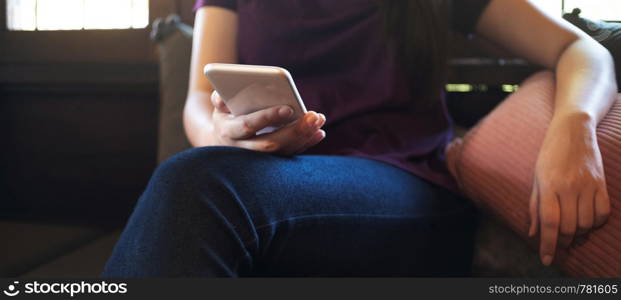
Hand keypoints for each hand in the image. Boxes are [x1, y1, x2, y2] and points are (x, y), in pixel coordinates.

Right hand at [208, 91, 325, 154]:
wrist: (224, 137)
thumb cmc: (226, 113)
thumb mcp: (219, 104)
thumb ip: (220, 97)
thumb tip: (223, 97)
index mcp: (229, 131)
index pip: (249, 125)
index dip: (268, 117)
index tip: (288, 108)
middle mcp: (243, 149)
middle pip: (271, 144)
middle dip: (294, 131)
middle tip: (313, 116)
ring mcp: (258, 158)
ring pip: (283, 152)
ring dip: (304, 137)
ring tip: (318, 120)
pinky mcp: (271, 160)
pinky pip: (290, 154)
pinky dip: (306, 144)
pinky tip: (318, 132)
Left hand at [528, 113, 609, 265]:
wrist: (573, 130)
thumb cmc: (549, 155)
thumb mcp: (536, 178)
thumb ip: (534, 206)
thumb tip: (533, 233)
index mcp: (548, 185)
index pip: (549, 222)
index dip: (547, 244)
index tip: (546, 259)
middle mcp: (569, 186)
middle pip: (569, 227)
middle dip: (563, 241)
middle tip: (559, 242)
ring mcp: (588, 185)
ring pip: (586, 223)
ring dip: (579, 234)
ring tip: (572, 232)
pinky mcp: (601, 184)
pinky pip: (603, 213)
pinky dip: (595, 223)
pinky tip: (587, 221)